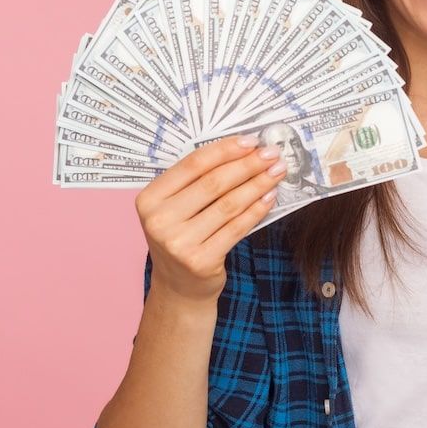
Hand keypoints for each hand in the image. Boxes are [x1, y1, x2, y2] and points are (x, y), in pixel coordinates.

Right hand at [134, 134, 289, 304]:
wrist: (178, 287)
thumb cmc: (182, 237)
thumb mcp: (176, 208)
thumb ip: (197, 182)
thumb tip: (244, 150)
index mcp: (149, 199)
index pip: (193, 164)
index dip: (225, 149)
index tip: (252, 140)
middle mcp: (159, 220)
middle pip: (213, 182)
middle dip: (248, 165)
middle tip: (272, 153)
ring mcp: (178, 243)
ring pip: (228, 204)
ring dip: (257, 184)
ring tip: (277, 172)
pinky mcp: (200, 261)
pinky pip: (236, 228)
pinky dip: (256, 210)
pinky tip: (270, 197)